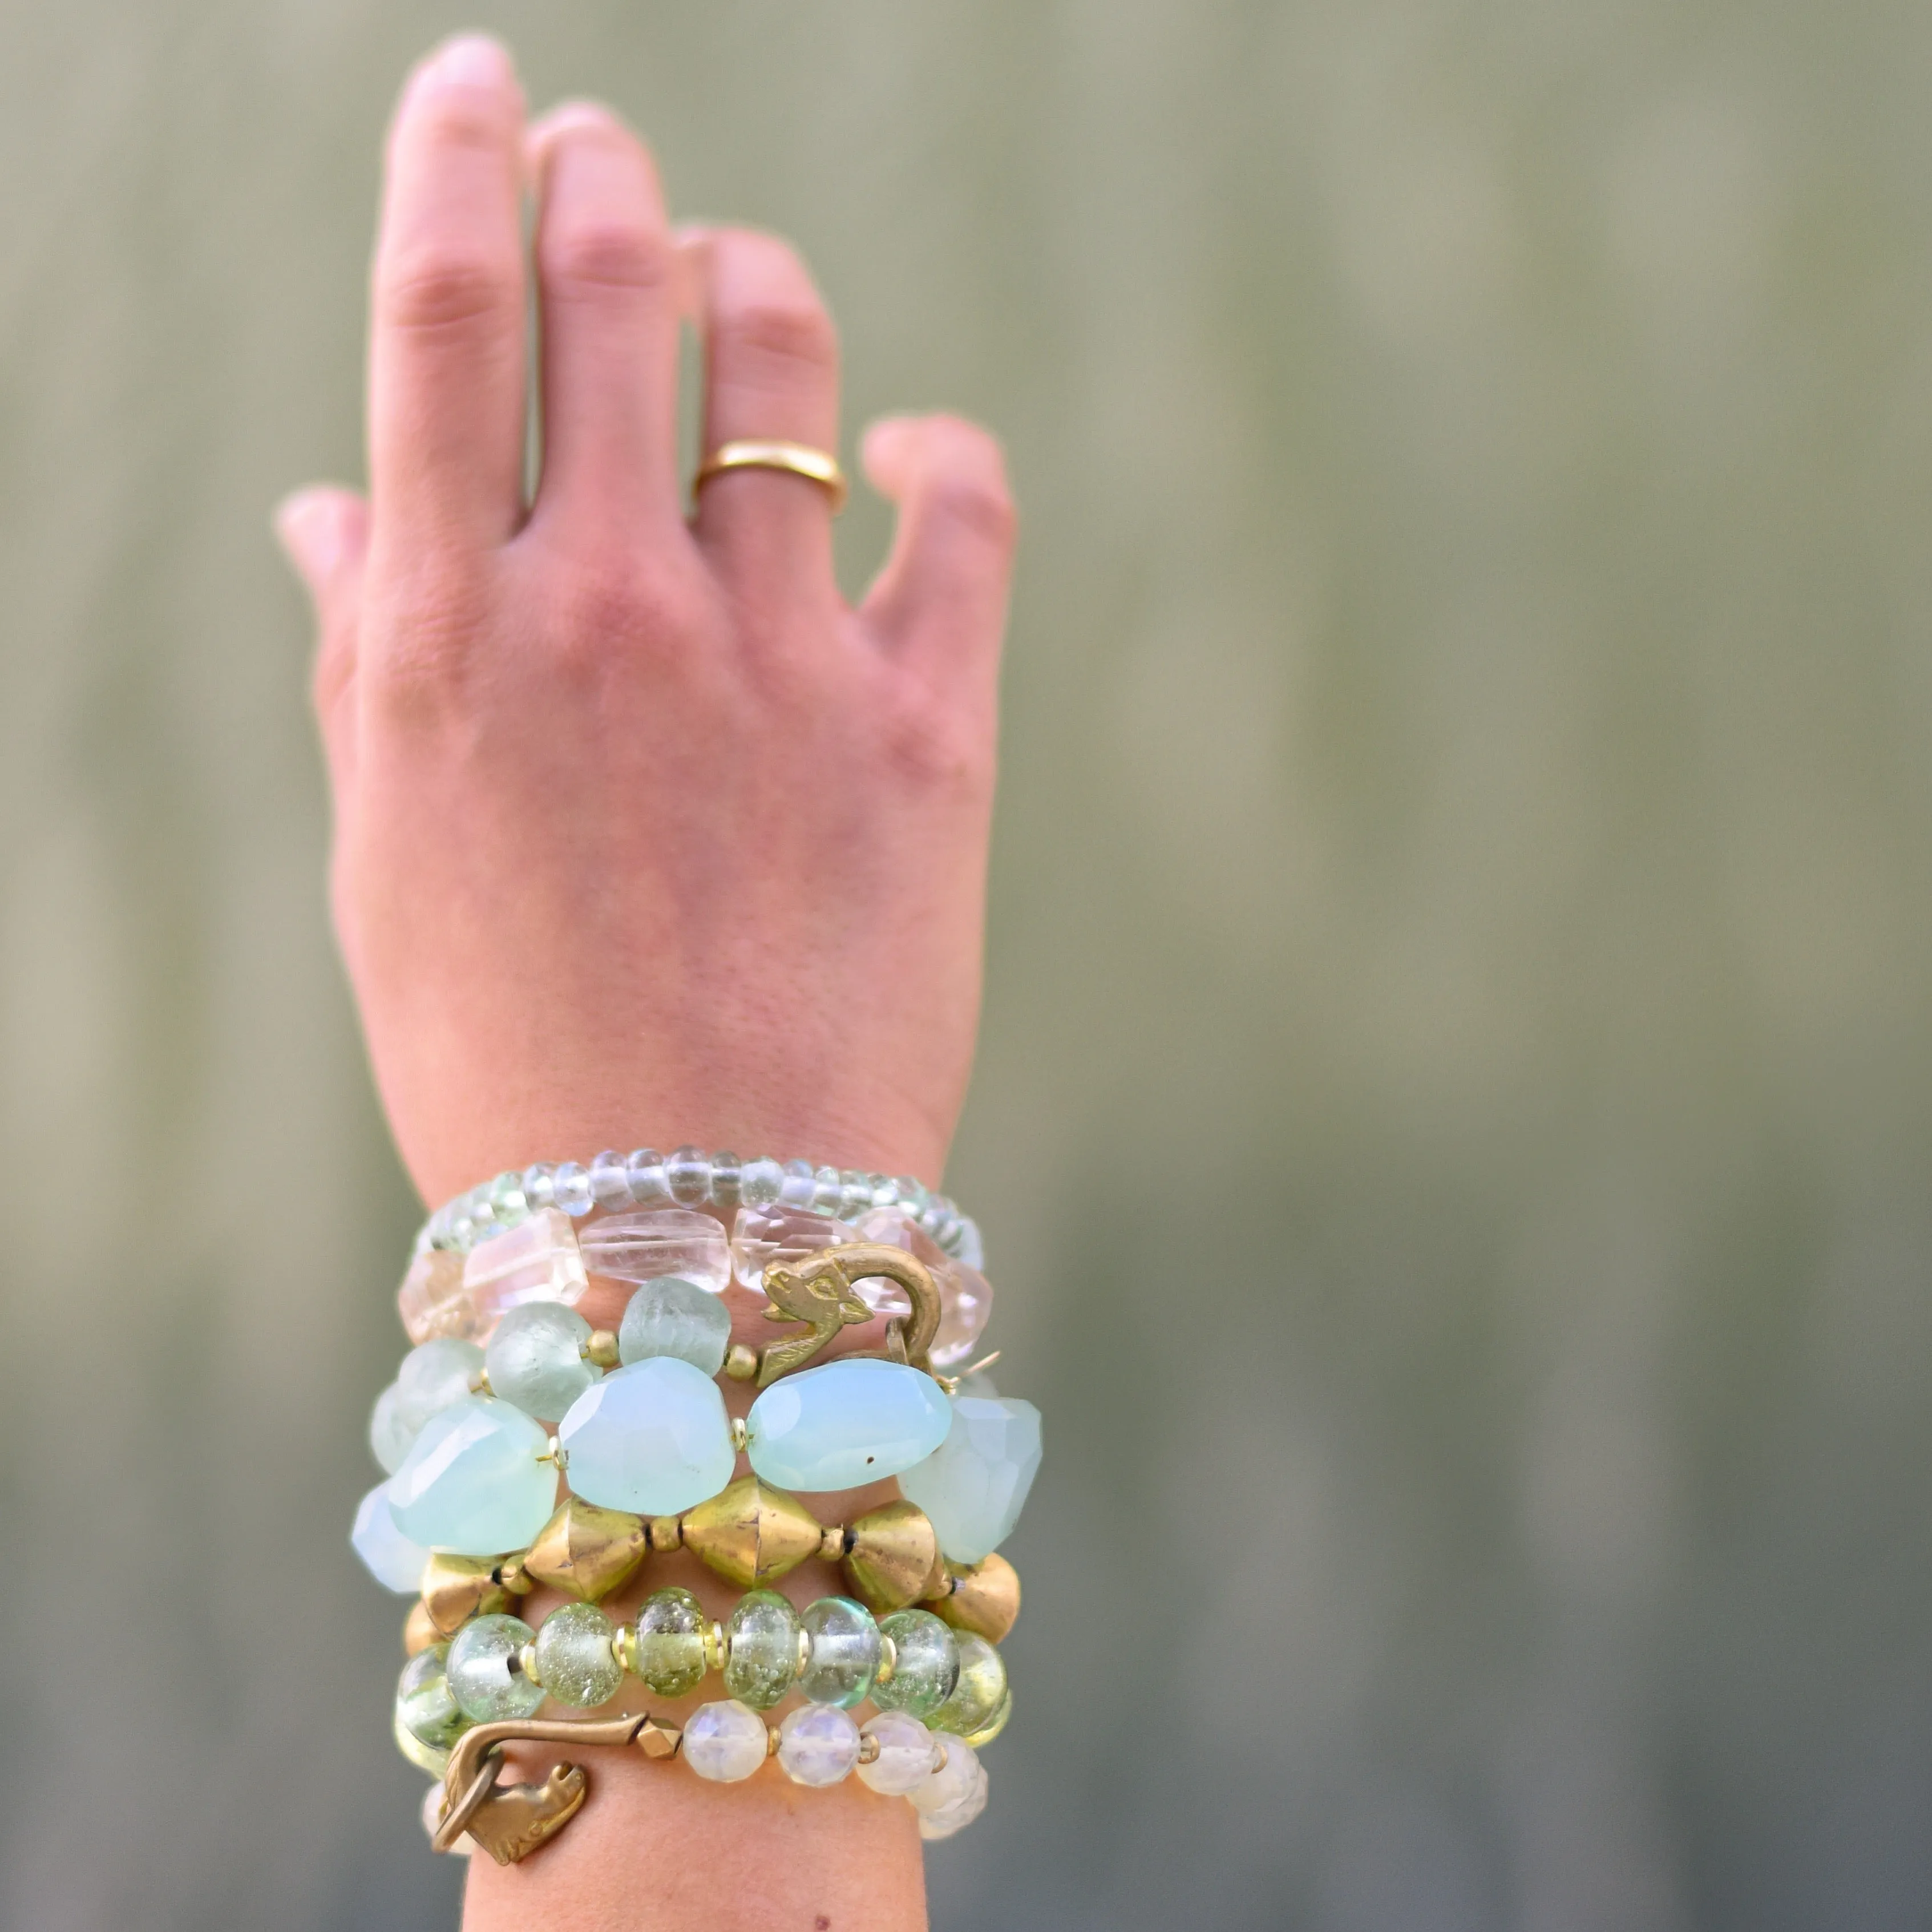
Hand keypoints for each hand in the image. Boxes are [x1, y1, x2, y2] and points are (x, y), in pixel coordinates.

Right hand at [276, 32, 1014, 1209]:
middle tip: (617, 171)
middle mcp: (611, 615)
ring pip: (790, 357)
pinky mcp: (933, 728)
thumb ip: (368, 654)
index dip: (460, 158)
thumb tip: (333, 499)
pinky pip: (966, 503)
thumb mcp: (392, 859)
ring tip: (743, 297)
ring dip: (760, 286)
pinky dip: (942, 451)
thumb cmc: (513, 1056)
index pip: (442, 316)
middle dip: (616, 185)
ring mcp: (781, 662)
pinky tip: (911, 463)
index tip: (482, 86)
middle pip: (618, 291)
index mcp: (448, 641)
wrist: (693, 1234)